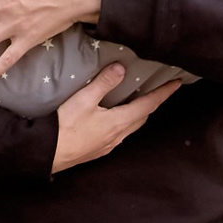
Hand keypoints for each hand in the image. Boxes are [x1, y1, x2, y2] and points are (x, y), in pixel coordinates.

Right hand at [51, 62, 176, 170]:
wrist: (46, 154)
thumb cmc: (64, 127)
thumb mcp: (83, 100)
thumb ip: (103, 83)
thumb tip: (122, 68)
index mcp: (119, 122)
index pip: (148, 105)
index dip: (163, 93)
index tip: (176, 83)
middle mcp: (118, 136)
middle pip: (142, 117)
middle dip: (153, 103)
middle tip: (159, 90)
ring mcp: (108, 145)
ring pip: (131, 127)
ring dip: (139, 113)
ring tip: (139, 100)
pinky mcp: (98, 150)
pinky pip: (119, 134)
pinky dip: (125, 122)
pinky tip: (116, 118)